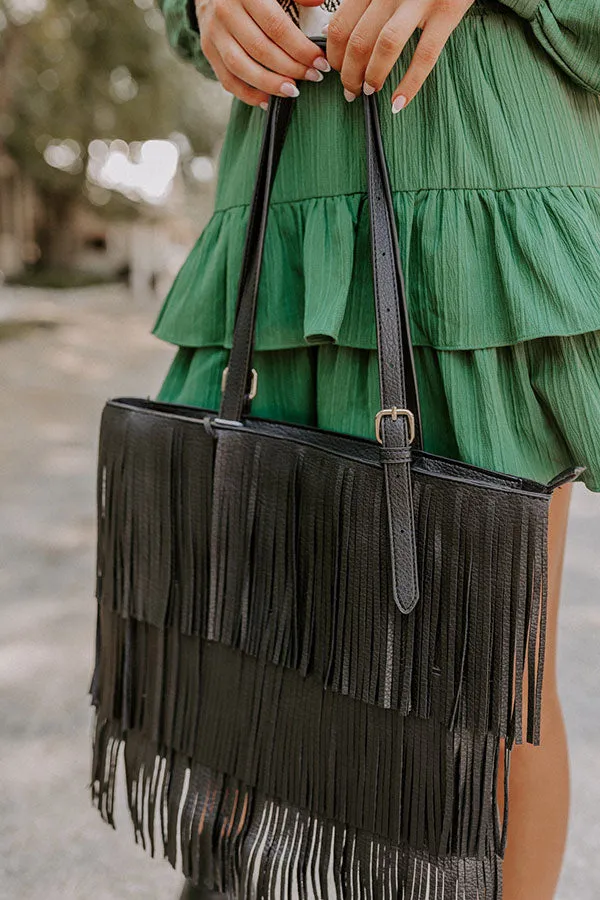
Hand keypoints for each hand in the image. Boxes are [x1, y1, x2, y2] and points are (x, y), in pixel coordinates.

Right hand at [195, 0, 330, 107]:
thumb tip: (318, 2)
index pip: (277, 27)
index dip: (301, 48)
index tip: (320, 62)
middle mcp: (226, 11)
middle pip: (261, 49)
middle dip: (291, 68)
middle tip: (312, 77)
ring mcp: (214, 32)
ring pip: (241, 67)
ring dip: (270, 84)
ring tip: (292, 92)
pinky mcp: (208, 48)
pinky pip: (227, 79)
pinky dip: (248, 94)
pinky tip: (267, 100)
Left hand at [324, 0, 473, 110]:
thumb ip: (358, 3)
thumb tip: (329, 30)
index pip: (341, 25)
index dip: (334, 55)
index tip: (336, 70)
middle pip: (359, 40)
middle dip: (350, 73)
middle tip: (351, 89)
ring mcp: (420, 0)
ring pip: (386, 46)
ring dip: (373, 76)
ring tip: (370, 91)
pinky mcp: (446, 12)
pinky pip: (424, 56)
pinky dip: (409, 84)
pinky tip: (398, 102)